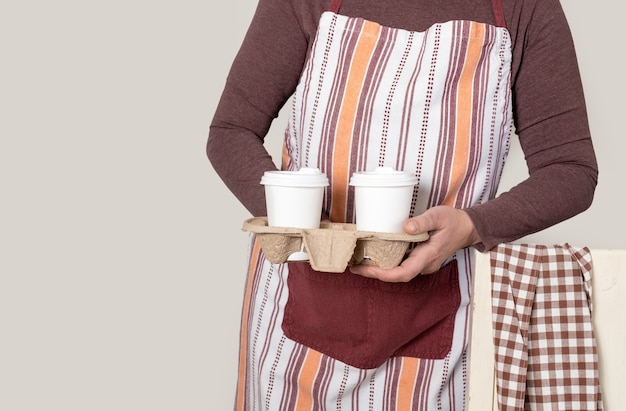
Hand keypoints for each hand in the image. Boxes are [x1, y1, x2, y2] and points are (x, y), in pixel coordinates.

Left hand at [349, 206, 479, 281]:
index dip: (384, 274)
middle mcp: (424, 265)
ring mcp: (422, 264)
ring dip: (378, 269)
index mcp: (428, 256)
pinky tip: (373, 256)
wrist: (467, 228)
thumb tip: (406, 227)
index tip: (368, 270)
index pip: (404, 273)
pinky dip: (385, 263)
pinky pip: (401, 265)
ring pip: (397, 272)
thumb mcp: (439, 216)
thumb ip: (423, 222)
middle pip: (396, 275)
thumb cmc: (453, 221)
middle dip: (374, 273)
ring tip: (357, 262)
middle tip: (353, 266)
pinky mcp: (419, 260)